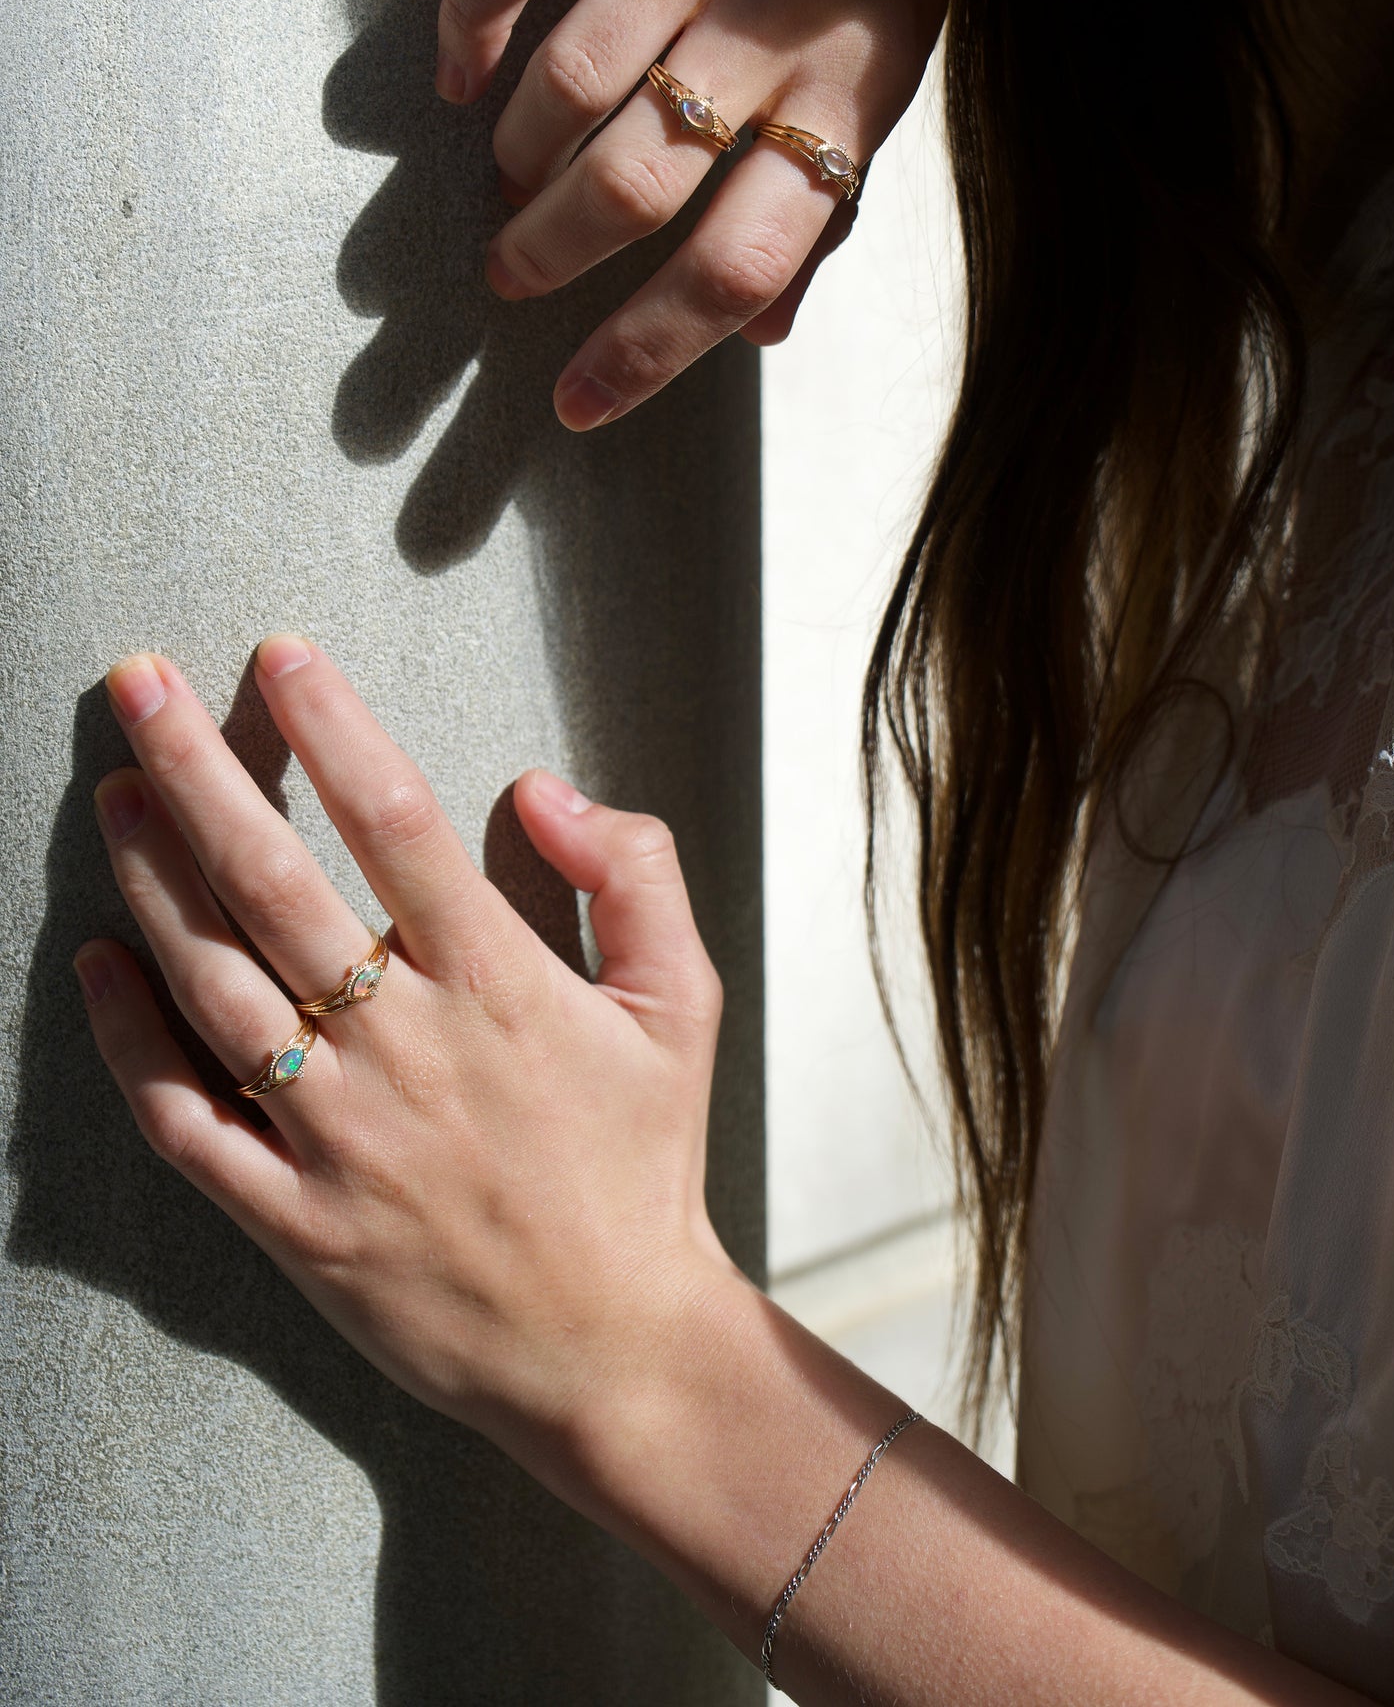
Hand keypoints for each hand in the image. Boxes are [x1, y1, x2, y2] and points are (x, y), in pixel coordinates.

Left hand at [76, 639, 734, 1500]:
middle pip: (276, 884)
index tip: (279, 655)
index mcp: (502, 987)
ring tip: (113, 796)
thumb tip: (538, 786)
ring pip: (217, 988)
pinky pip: (185, 1123)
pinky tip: (97, 968)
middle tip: (138, 685)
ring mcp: (340, 1139)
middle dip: (198, 771)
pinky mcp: (293, 1221)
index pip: (397, 823)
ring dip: (153, 883)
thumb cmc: (644, 1166)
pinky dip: (131, 1044)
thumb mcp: (682, 1005)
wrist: (614, 1351)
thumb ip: (632, 873)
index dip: (334, 727)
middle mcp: (408, 1050)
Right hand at [437, 0, 979, 429]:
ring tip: (505, 186)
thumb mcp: (893, 55)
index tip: (579, 404)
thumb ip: (828, 192)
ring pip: (568, 84)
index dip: (646, 355)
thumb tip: (760, 332)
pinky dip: (471, 32)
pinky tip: (466, 79)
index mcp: (851, 86)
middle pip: (635, 188)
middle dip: (551, 259)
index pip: (740, 265)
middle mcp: (775, 10)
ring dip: (517, 161)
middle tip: (510, 277)